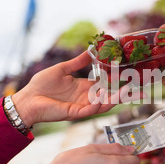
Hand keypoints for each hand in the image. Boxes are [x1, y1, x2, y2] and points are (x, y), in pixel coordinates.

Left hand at [12, 52, 126, 126]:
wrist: (27, 98)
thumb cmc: (41, 85)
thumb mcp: (62, 69)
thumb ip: (77, 62)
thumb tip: (90, 50)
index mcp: (85, 88)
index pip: (106, 85)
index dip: (117, 80)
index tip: (129, 73)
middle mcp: (86, 98)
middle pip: (110, 96)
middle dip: (123, 92)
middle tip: (136, 85)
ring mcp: (82, 106)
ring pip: (103, 105)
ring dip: (115, 99)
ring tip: (126, 91)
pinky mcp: (74, 113)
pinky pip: (89, 111)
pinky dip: (97, 105)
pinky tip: (103, 99)